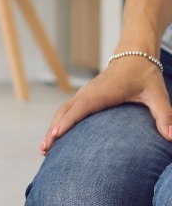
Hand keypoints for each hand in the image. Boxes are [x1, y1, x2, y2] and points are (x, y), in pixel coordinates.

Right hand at [41, 53, 170, 153]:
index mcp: (102, 93)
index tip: (55, 135)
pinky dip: (58, 122)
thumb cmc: (145, 75)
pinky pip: (67, 110)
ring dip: (53, 128)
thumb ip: (165, 116)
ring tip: (45, 148)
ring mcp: (84, 94)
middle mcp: (88, 93)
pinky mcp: (85, 97)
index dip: (66, 122)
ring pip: (62, 111)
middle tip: (45, 150)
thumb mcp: (157, 94)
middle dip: (53, 130)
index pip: (80, 108)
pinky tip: (57, 135)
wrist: (134, 55)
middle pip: (64, 112)